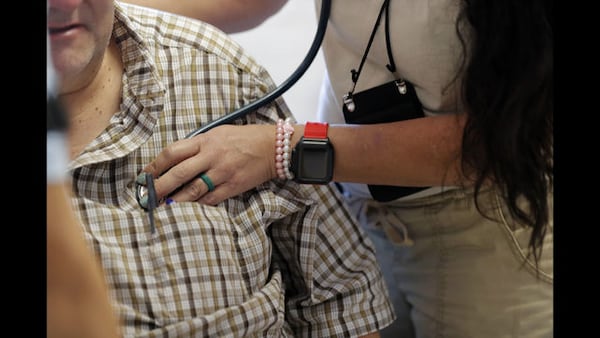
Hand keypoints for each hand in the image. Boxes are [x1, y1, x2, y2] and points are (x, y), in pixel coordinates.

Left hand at [142, 124, 276, 204]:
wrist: (273, 147)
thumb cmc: (245, 138)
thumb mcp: (218, 133)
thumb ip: (199, 145)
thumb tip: (177, 159)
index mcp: (205, 140)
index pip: (173, 152)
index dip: (155, 165)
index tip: (145, 175)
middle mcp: (212, 156)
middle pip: (178, 173)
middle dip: (159, 186)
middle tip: (147, 197)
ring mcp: (222, 172)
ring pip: (192, 190)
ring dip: (175, 200)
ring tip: (163, 207)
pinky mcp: (233, 186)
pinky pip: (211, 199)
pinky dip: (197, 205)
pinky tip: (188, 209)